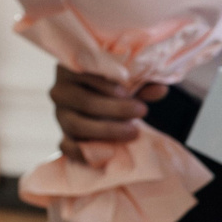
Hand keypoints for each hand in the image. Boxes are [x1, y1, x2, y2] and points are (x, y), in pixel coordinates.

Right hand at [51, 65, 168, 161]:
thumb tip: (160, 89)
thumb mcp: (127, 81)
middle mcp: (60, 91)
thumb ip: (141, 83)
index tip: (127, 91)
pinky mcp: (64, 136)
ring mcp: (60, 115)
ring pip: (76, 124)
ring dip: (106, 130)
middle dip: (114, 108)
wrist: (105, 108)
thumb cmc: (114, 88)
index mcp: (71, 69)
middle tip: (141, 111)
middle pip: (82, 101)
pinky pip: (67, 147)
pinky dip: (85, 152)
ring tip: (133, 131)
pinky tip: (110, 152)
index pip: (82, 73)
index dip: (103, 83)